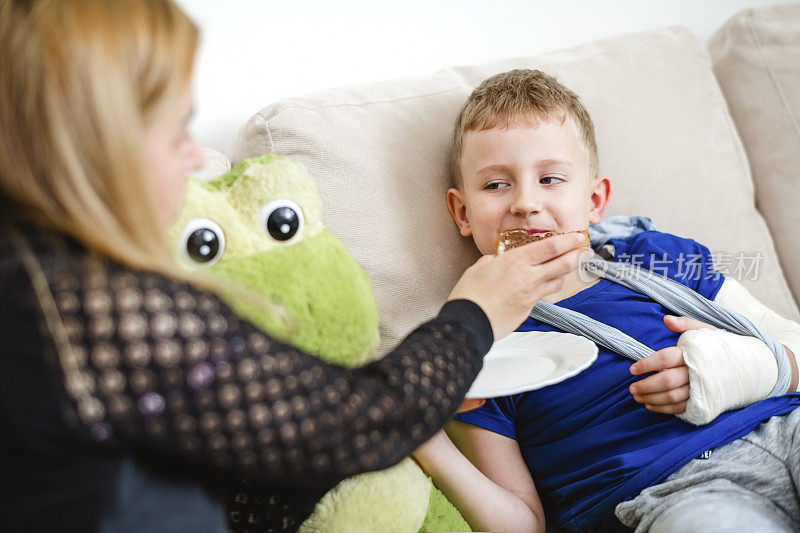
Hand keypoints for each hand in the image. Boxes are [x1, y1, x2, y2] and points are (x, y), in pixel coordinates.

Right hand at [448, 233, 584, 339]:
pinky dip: (544, 289)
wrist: (468, 322)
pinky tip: (539, 287)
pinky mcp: (528, 310)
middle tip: (585, 252)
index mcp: (515, 261)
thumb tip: (496, 260)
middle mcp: (528, 277)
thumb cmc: (469, 295)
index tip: (577, 237)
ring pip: (557, 282)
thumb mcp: (479, 268)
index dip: (568, 241)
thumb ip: (492, 261)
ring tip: (562, 269)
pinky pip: (542, 296)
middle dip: (577, 256)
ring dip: (562, 274)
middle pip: (563, 264)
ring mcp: (530, 295)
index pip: (550, 247)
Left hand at [629, 315, 715, 413]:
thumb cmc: (722, 346)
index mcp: (694, 353)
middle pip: (666, 381)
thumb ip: (685, 324)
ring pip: (672, 397)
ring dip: (651, 399)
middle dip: (646, 386)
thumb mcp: (706, 330)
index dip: (646, 364)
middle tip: (631, 388)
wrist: (751, 366)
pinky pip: (681, 408)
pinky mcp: (705, 402)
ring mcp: (702, 389)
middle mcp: (697, 372)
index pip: (665, 359)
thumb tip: (666, 319)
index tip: (632, 369)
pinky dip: (664, 409)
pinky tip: (651, 405)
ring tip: (637, 397)